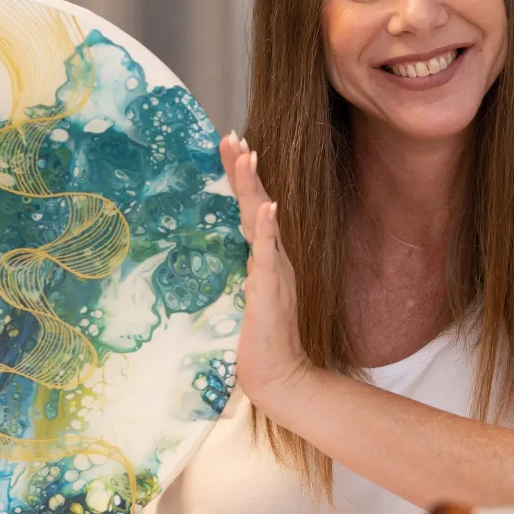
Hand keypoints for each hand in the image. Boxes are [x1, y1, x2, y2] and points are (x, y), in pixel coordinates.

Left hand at [219, 131, 310, 410]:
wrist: (282, 377)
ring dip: (253, 186)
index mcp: (265, 258)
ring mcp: (274, 270)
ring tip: (247, 154)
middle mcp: (272, 257)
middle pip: (257, 203)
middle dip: (244, 169)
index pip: (250, 208)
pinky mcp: (271, 288)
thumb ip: (245, 277)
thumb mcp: (248, 300)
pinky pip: (269, 252)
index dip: (242, 178)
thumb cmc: (261, 344)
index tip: (231, 146)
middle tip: (233, 136)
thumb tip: (234, 263)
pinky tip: (268, 205)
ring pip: (262, 219)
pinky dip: (268, 228)